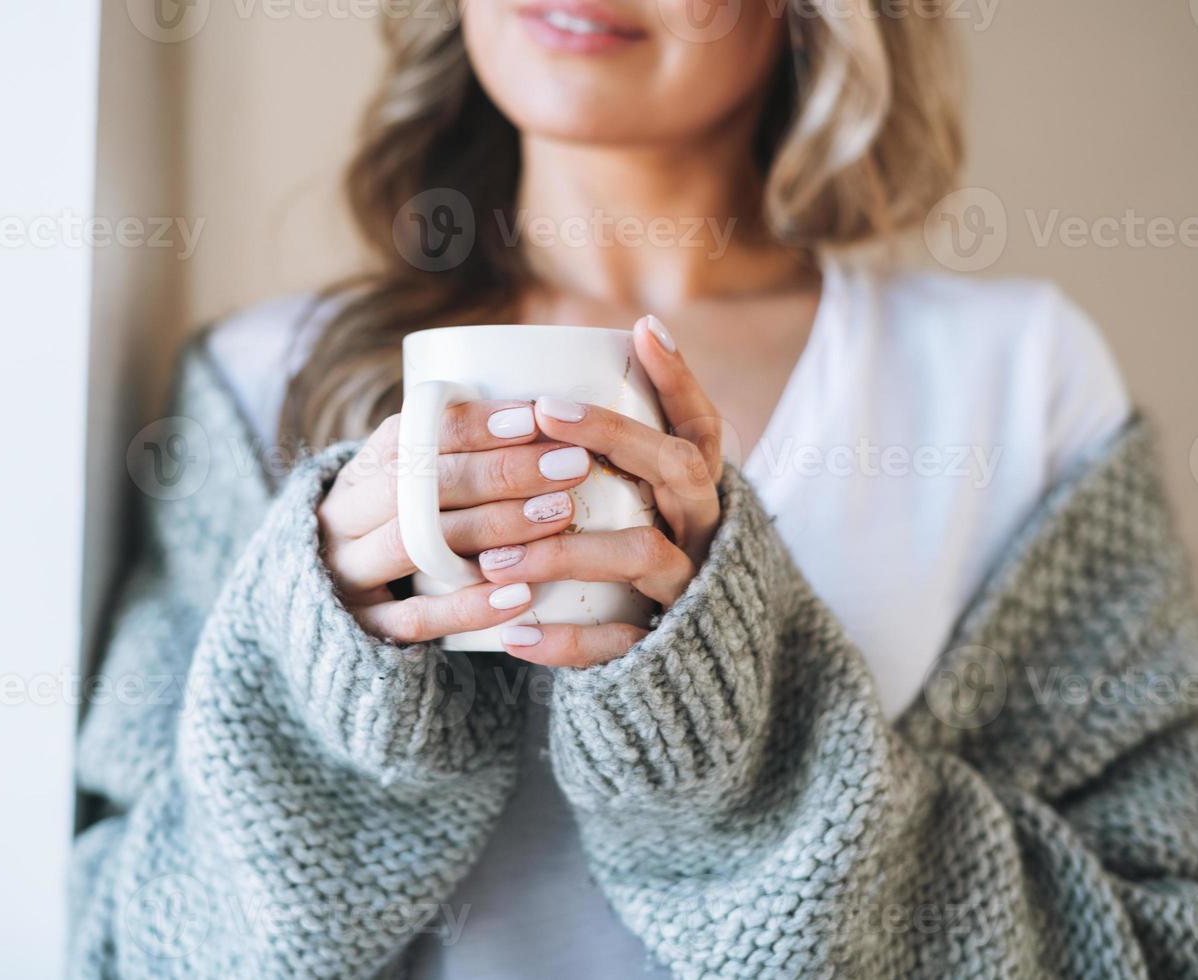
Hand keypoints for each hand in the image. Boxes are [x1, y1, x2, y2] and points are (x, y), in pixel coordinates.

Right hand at [317, 399, 591, 642]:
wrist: (326, 601)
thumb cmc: (398, 524)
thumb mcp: (406, 483)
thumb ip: (454, 454)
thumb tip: (546, 414)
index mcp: (359, 470)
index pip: (411, 434)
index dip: (471, 424)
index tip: (532, 418)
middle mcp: (345, 518)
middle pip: (419, 486)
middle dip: (500, 472)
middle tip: (569, 464)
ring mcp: (350, 573)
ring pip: (418, 544)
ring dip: (493, 527)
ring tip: (558, 513)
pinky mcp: (365, 627)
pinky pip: (418, 618)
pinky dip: (469, 607)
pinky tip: (521, 594)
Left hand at [479, 315, 724, 666]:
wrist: (690, 669)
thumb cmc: (641, 564)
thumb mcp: (643, 505)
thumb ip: (616, 458)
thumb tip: (548, 378)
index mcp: (699, 492)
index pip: (701, 425)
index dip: (679, 378)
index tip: (643, 330)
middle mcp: (703, 531)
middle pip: (676, 470)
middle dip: (615, 435)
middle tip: (544, 412)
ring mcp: (688, 588)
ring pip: (642, 552)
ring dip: (564, 549)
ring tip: (494, 558)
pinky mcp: (665, 649)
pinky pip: (619, 641)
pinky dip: (567, 641)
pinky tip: (515, 636)